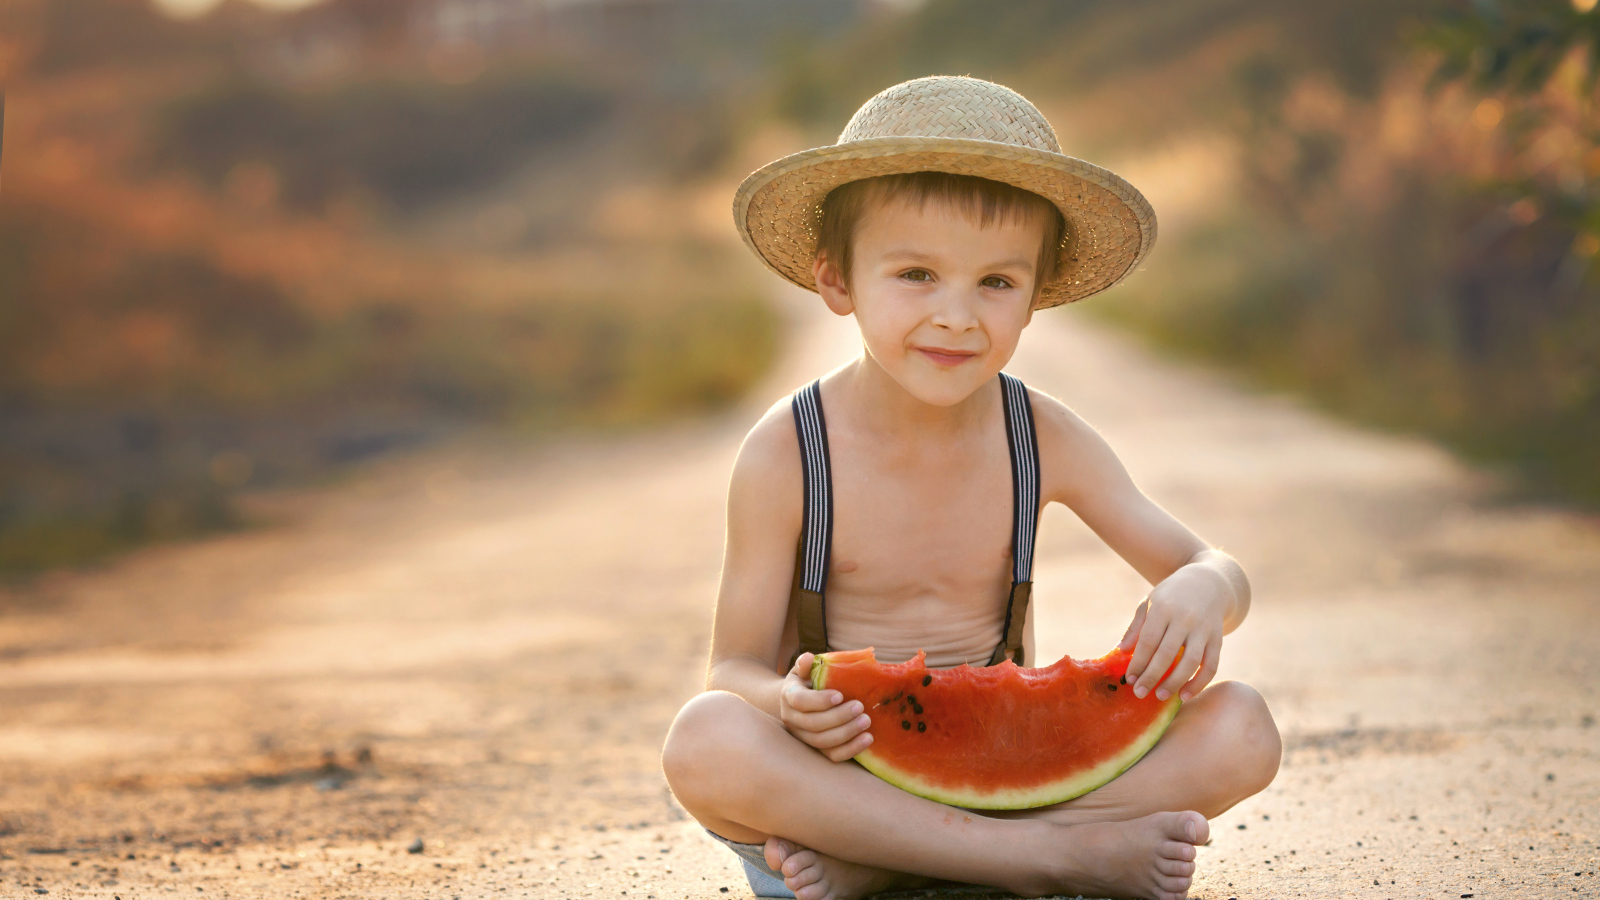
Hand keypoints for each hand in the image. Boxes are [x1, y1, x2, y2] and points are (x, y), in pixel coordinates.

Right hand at [779, 652, 872, 761]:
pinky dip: (850, 749)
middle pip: (813, 724)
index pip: (800, 701)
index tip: (840, 695)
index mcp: (789, 696)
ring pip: (822, 742)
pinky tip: (867, 739)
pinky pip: (832, 755)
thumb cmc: (807, 682)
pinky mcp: (816, 749)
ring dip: (847, 733)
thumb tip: (809, 658)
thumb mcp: (804, 670)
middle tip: (860, 707)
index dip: (819, 701)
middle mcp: (792, 719)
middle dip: (839, 717)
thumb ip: (806, 664)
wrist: (798, 702)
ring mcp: (803, 737)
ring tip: (866, 721)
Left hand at [1116, 564, 1227, 702]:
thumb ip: (1136, 627)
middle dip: (1152, 676)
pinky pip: (1211, 665)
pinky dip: (1199, 682)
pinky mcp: (1217, 638)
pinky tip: (1185, 694)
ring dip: (1175, 682)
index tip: (1129, 679)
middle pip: (1167, 654)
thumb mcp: (1150, 602)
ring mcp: (1203, 629)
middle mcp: (1185, 618)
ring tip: (1160, 696)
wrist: (1208, 582)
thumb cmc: (1172, 596)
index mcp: (1164, 608)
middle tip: (1140, 694)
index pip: (1148, 641)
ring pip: (1191, 662)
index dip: (1138, 662)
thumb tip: (1120, 651)